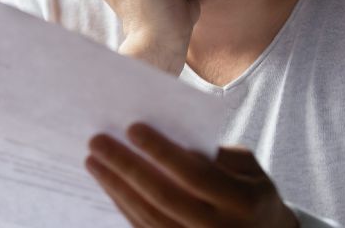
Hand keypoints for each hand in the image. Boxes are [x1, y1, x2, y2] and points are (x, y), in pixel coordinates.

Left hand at [86, 123, 297, 227]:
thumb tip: (166, 138)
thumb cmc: (250, 189)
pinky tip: (108, 184)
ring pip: (149, 216)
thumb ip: (215, 154)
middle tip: (98, 142)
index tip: (132, 127)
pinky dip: (124, 206)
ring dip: (116, 187)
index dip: (162, 151)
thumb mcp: (248, 167)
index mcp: (241, 201)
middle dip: (127, 167)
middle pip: (163, 196)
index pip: (194, 174)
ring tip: (94, 161)